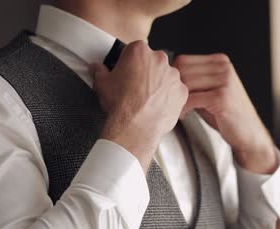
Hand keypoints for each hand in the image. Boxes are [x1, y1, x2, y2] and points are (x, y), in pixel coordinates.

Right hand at [92, 41, 187, 172]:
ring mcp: (173, 75)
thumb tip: (97, 68)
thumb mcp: (102, 84)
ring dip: (159, 84)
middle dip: (146, 72)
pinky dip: (169, 97)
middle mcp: (159, 60)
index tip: (127, 72)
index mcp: (139, 51)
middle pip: (153, 62)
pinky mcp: (182, 91)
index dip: (130, 62)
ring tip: (147, 99)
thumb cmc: (121, 105)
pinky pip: (176, 91)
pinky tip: (157, 106)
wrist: (136, 127)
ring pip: (166, 76)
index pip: (135, 50)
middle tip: (136, 87)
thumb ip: (100, 71)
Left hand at [174, 54, 277, 173]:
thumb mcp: (211, 90)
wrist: (248, 133)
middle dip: (173, 89)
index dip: (173, 77)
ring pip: (186, 84)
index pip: (183, 60)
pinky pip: (191, 98)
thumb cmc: (226, 113)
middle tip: (172, 103)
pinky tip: (184, 115)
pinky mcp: (222, 97)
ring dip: (177, 99)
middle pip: (182, 71)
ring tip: (178, 110)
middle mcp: (224, 67)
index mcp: (220, 61)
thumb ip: (194, 81)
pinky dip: (183, 108)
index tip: (172, 92)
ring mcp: (224, 80)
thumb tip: (166, 77)